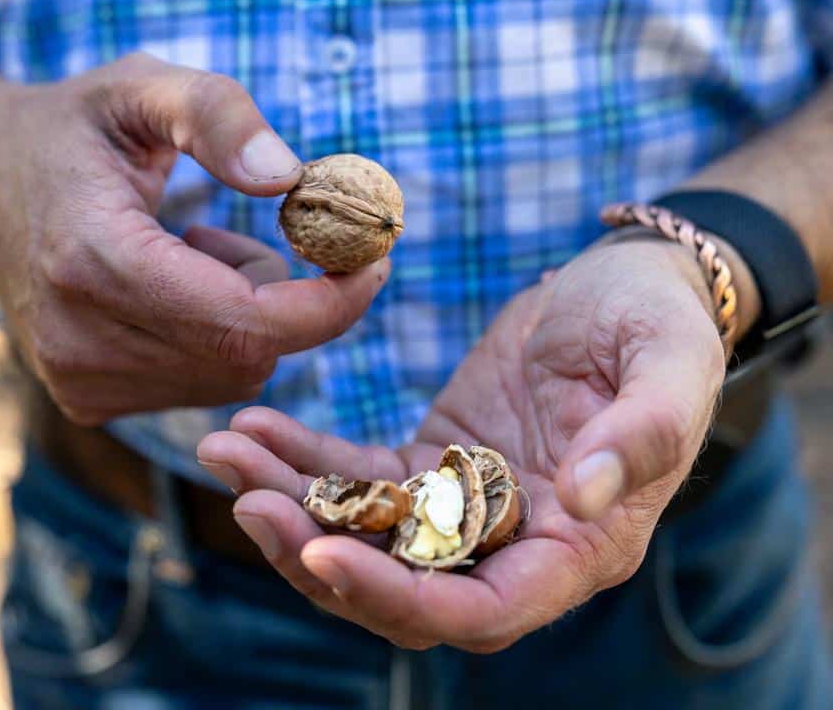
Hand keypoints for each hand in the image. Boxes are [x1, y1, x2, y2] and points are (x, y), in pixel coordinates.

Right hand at [0, 53, 387, 423]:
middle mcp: (76, 338)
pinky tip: (174, 289)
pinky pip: (198, 386)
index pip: (241, 321)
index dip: (326, 304)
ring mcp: (76, 379)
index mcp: (90, 258)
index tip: (374, 262)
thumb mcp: (142, 86)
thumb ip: (218, 116)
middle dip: (287, 298)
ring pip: (229, 376)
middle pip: (246, 355)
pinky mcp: (84, 399)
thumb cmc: (75, 129)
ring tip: (198, 250)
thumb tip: (291, 179)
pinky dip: (214, 340)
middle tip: (267, 235)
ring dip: (247, 317)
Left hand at [197, 239, 724, 650]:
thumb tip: (583, 497)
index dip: (399, 599)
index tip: (321, 553)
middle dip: (317, 556)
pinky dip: (302, 459)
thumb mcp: (670, 365)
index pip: (484, 611)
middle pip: (401, 590)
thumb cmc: (661, 323)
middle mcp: (516, 544)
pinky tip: (253, 426)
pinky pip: (356, 476)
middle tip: (247, 499)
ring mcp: (465, 507)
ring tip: (226, 451)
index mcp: (581, 546)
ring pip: (364, 538)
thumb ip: (642, 435)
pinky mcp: (430, 463)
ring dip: (291, 506)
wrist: (627, 284)